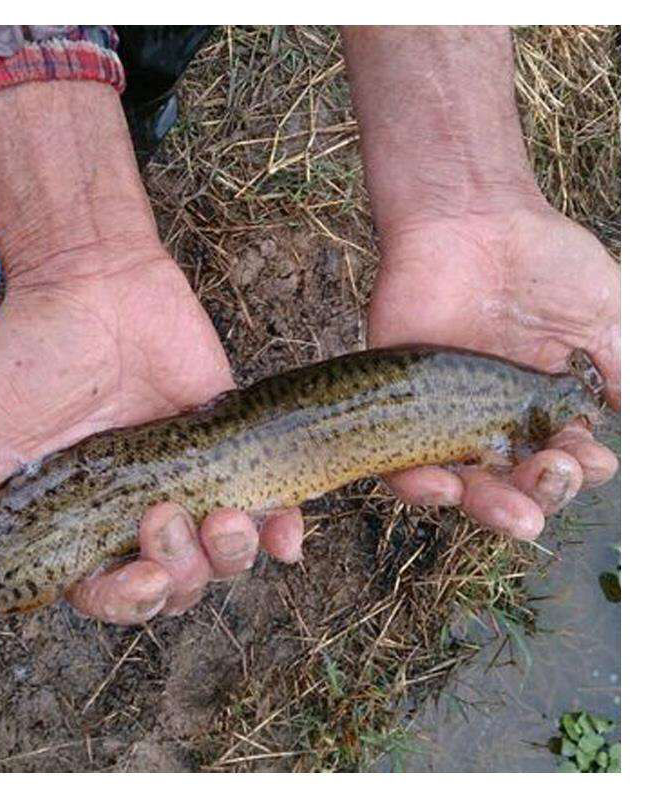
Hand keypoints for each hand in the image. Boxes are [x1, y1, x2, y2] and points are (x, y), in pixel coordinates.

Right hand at [0, 247, 303, 621]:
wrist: (90, 281)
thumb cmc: (28, 356)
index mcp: (83, 524)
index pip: (112, 594)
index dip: (130, 601)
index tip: (142, 576)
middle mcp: (138, 512)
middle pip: (178, 584)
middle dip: (182, 571)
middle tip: (166, 515)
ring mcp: (190, 480)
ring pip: (226, 556)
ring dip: (231, 553)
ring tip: (225, 516)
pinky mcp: (229, 446)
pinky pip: (271, 507)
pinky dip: (283, 531)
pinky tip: (287, 533)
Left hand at [369, 204, 618, 538]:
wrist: (469, 219)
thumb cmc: (542, 261)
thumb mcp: (607, 314)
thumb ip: (626, 369)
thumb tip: (631, 421)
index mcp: (542, 410)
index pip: (561, 462)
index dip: (576, 472)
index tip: (587, 458)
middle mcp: (494, 423)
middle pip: (515, 486)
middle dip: (539, 496)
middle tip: (550, 474)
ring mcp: (444, 419)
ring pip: (463, 487)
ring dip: (490, 507)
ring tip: (512, 513)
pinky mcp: (397, 409)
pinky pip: (399, 465)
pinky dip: (420, 485)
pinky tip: (444, 486)